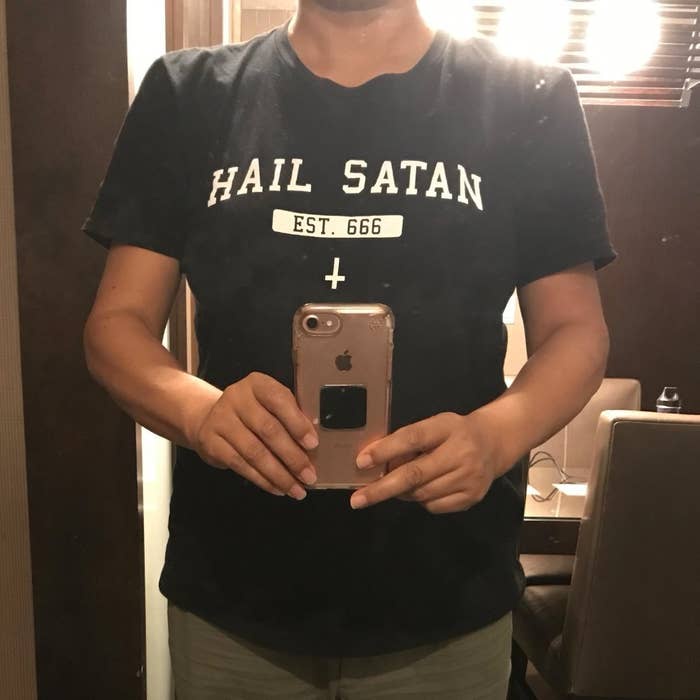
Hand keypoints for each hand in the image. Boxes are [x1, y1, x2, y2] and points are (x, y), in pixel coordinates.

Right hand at [191, 372, 317, 499]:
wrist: (209, 418)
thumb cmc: (252, 412)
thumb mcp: (270, 405)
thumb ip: (290, 417)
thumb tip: (312, 444)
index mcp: (257, 384)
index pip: (279, 399)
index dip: (297, 423)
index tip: (313, 444)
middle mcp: (237, 398)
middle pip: (268, 430)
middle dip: (292, 457)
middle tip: (309, 475)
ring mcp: (221, 420)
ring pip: (255, 452)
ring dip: (279, 475)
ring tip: (297, 489)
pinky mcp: (211, 442)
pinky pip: (241, 465)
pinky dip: (262, 480)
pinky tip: (278, 488)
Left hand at [350, 411, 501, 513]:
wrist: (495, 442)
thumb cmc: (455, 431)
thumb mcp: (435, 425)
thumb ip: (409, 440)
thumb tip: (373, 460)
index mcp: (447, 428)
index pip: (412, 438)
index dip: (385, 450)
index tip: (361, 461)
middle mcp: (460, 453)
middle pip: (414, 474)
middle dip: (381, 489)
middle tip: (357, 500)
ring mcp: (468, 478)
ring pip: (421, 494)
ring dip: (400, 493)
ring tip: (393, 486)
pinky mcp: (472, 497)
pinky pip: (434, 506)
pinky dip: (420, 500)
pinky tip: (421, 489)